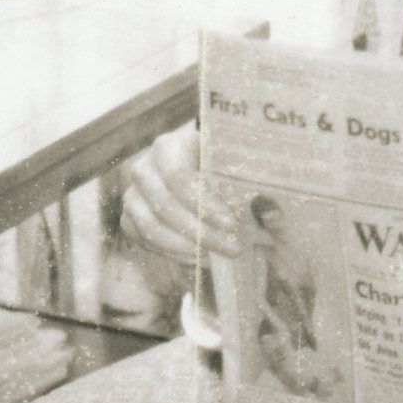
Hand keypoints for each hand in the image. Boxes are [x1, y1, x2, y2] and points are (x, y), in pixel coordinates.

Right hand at [119, 123, 245, 264]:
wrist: (199, 171)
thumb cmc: (224, 166)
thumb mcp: (243, 170)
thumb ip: (259, 190)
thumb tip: (272, 215)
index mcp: (172, 144)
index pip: (179, 176)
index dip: (203, 203)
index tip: (231, 224)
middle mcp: (146, 165)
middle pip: (164, 204)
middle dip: (200, 232)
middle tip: (232, 249)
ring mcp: (134, 191)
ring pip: (150, 225)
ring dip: (185, 246)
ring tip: (215, 256)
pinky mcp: (130, 215)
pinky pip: (143, 238)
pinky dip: (171, 252)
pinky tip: (198, 258)